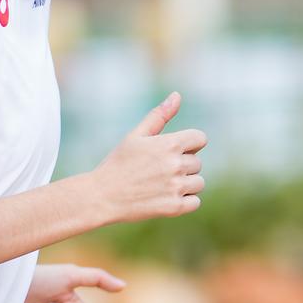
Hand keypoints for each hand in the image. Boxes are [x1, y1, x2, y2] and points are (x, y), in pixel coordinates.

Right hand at [89, 92, 205, 224]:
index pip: (200, 139)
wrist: (101, 196)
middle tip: (158, 171)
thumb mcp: (136, 135)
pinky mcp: (174, 207)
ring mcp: (176, 187)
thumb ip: (159, 115)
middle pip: (197, 163)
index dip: (189, 144)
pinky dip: (185, 201)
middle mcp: (176, 165)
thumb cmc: (118, 163)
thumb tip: (177, 95)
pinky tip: (165, 197)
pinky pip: (195, 202)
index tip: (173, 151)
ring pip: (198, 183)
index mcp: (170, 144)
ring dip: (185, 185)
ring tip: (161, 185)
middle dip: (182, 166)